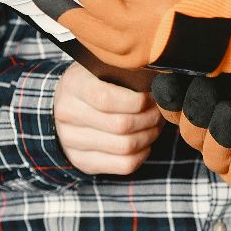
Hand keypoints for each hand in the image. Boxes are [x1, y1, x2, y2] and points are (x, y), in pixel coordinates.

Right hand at [52, 61, 164, 175]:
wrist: (69, 103)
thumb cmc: (97, 80)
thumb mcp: (105, 65)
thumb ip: (128, 71)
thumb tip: (164, 82)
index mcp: (73, 85)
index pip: (107, 99)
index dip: (138, 100)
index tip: (153, 95)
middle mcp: (67, 115)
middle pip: (121, 125)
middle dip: (150, 118)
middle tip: (161, 110)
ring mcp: (71, 141)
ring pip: (125, 147)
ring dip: (149, 135)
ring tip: (155, 124)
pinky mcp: (82, 161)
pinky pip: (123, 165)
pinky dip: (143, 154)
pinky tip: (146, 142)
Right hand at [151, 74, 230, 194]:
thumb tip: (206, 11)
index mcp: (207, 107)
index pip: (176, 105)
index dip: (170, 95)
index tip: (170, 79)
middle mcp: (214, 136)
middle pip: (189, 130)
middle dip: (195, 111)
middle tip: (205, 89)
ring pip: (212, 154)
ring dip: (221, 132)